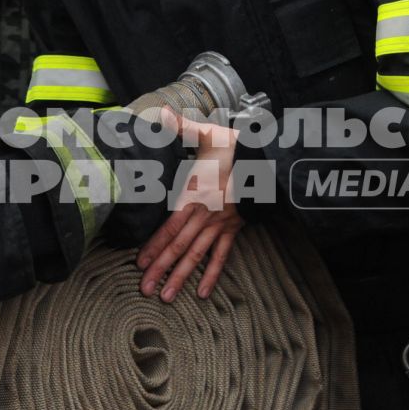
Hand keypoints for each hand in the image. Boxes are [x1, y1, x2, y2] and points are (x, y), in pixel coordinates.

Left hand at [137, 112, 243, 301]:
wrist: (269, 161)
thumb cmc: (236, 147)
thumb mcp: (208, 134)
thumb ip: (182, 127)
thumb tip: (161, 113)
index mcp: (195, 194)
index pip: (170, 225)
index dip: (155, 245)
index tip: (139, 263)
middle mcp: (205, 215)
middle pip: (180, 246)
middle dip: (161, 268)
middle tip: (144, 289)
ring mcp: (220, 225)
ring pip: (197, 255)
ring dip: (181, 277)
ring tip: (166, 296)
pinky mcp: (233, 229)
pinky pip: (221, 256)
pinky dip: (212, 275)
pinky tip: (203, 294)